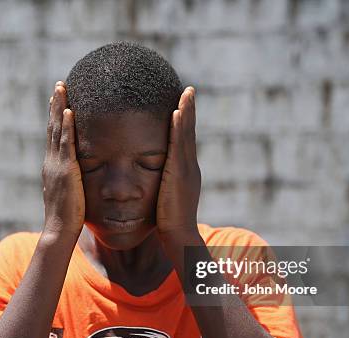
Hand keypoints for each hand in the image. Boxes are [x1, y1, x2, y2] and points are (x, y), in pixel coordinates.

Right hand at [41, 81, 84, 236]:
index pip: (54, 136)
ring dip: (60, 107)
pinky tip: (70, 111)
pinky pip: (66, 144)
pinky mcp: (65, 171)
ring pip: (57, 130)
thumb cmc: (68, 218)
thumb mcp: (70, 194)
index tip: (59, 99)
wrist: (59, 232)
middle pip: (52, 127)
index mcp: (53, 166)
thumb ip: (72, 182)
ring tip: (62, 87)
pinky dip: (67, 126)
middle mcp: (51, 162)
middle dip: (56, 105)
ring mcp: (56, 165)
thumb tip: (78, 177)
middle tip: (59, 84)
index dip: (56, 116)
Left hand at [156, 86, 200, 237]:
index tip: (183, 103)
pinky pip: (179, 146)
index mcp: (185, 171)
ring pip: (187, 135)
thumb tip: (158, 180)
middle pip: (189, 133)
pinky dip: (180, 128)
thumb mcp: (166, 197)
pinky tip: (177, 113)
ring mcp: (187, 169)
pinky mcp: (180, 174)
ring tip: (186, 92)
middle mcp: (190, 166)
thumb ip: (164, 185)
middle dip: (189, 110)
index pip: (185, 141)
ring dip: (187, 112)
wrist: (178, 236)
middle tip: (188, 90)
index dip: (185, 122)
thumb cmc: (168, 221)